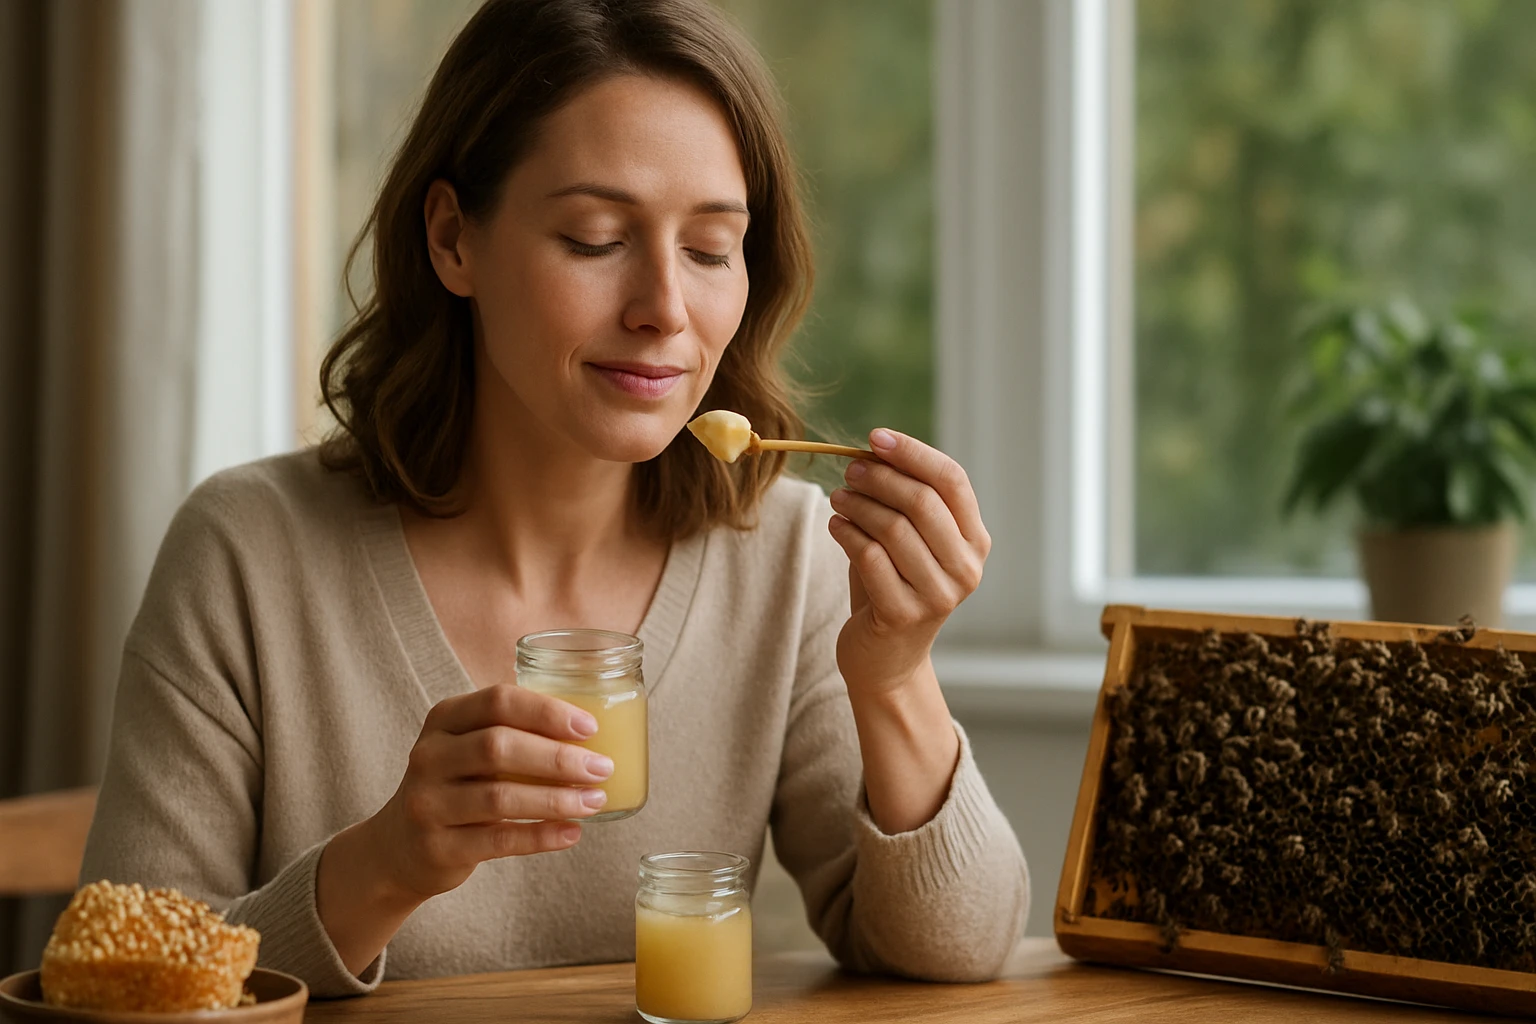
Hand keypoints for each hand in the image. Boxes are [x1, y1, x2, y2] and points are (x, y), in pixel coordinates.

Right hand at [367, 684, 614, 901]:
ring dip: (556, 799)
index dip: (546, 712)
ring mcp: (428, 803)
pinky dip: (541, 836)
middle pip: (498, 747)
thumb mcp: (469, 746)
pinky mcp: (437, 847)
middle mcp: (429, 756)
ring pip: (500, 797)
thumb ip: (514, 731)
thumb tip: (591, 731)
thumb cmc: (456, 786)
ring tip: (595, 801)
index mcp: (444, 719)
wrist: (400, 847)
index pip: (497, 701)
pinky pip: (498, 839)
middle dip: (557, 757)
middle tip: (602, 768)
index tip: (589, 727)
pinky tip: (572, 832)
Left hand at [827, 429, 989, 695]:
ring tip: (838, 497)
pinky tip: (835, 526)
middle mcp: (965, 568)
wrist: (887, 660)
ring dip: (858, 504)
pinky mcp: (904, 616)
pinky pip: (871, 558)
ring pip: (893, 528)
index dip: (913, 453)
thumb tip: (874, 449)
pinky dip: (847, 534)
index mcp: (975, 541)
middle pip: (922, 501)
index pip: (952, 480)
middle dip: (880, 477)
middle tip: (849, 468)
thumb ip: (903, 500)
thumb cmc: (894, 586)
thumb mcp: (909, 540)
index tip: (876, 437)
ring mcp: (938, 595)